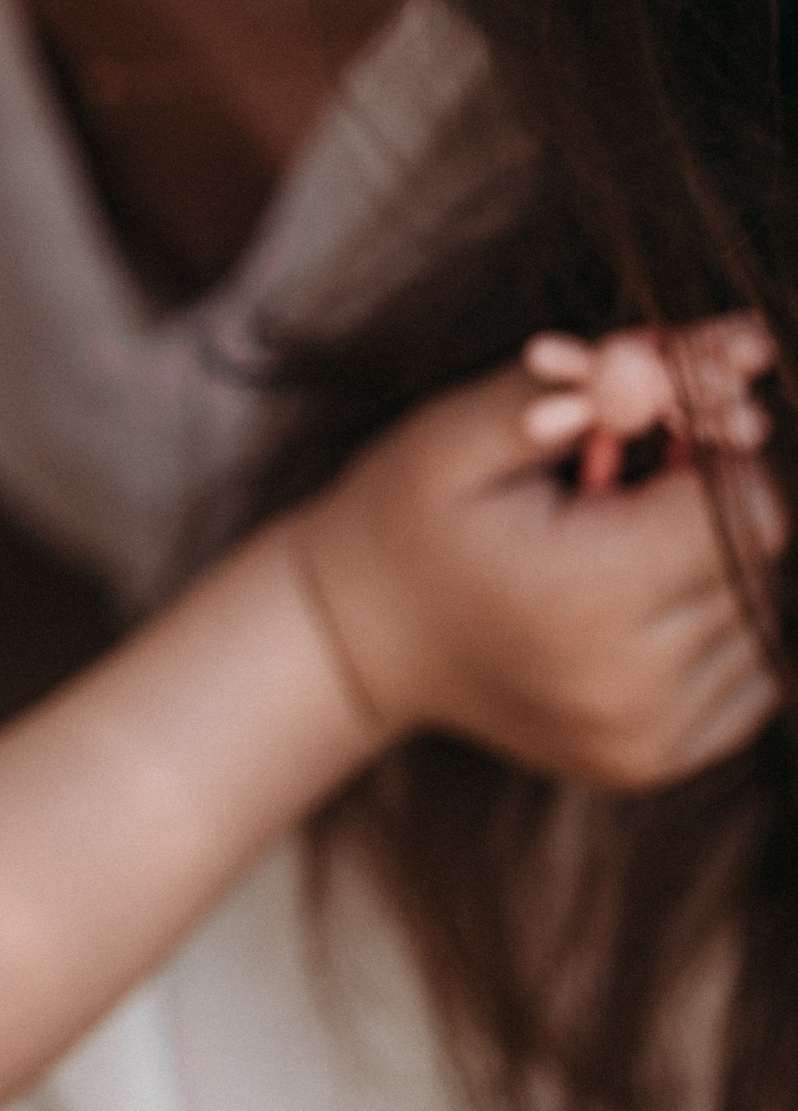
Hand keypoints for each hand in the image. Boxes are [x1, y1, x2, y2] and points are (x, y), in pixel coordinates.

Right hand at [293, 323, 786, 788]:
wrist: (353, 641)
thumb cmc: (406, 514)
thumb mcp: (465, 429)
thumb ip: (596, 383)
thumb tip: (741, 348)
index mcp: (588, 597)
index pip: (751, 508)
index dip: (711, 450)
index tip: (652, 433)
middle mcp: (633, 687)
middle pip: (761, 562)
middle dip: (707, 504)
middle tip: (623, 485)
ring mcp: (646, 739)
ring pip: (760, 617)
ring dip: (711, 565)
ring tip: (617, 546)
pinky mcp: (654, 763)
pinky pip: (749, 676)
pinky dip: (711, 627)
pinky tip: (633, 603)